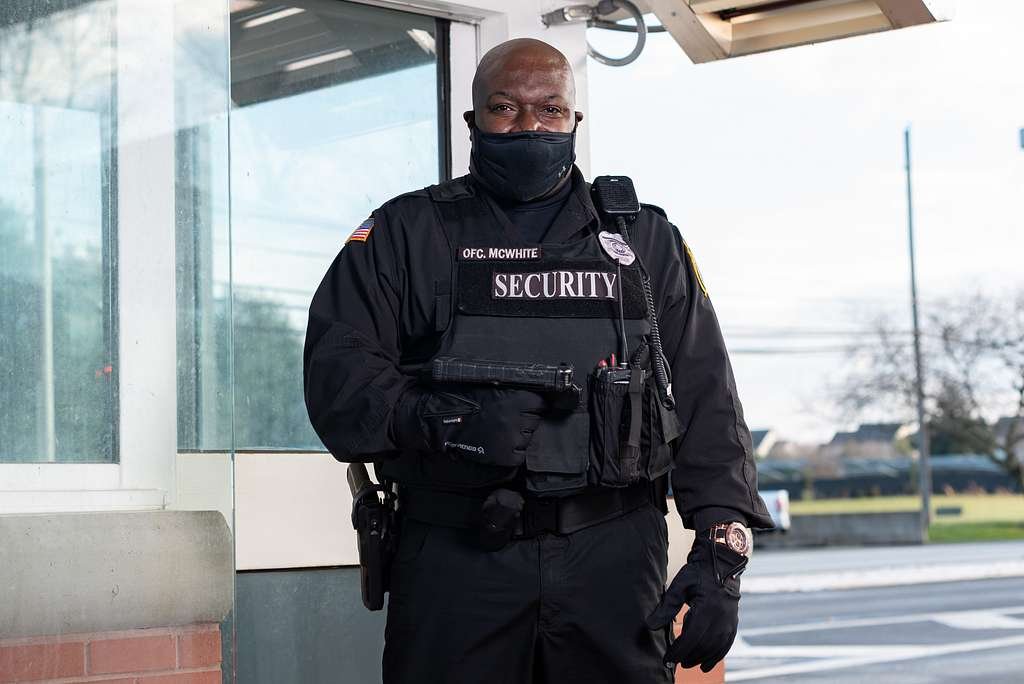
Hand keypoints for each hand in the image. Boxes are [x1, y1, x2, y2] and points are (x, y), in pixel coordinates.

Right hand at [394, 386, 546, 465]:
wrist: (444, 422)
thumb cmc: (463, 400)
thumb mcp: (490, 387)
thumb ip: (511, 391)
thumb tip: (527, 391)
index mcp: (517, 399)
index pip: (540, 403)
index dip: (533, 405)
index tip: (527, 406)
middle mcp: (519, 419)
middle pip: (535, 421)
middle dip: (525, 420)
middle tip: (509, 419)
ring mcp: (513, 439)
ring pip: (528, 437)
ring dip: (519, 435)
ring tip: (502, 431)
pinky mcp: (507, 456)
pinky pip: (520, 454)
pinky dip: (513, 451)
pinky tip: (500, 444)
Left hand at [645, 536, 747, 671]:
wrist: (723, 563)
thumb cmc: (699, 572)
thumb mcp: (680, 586)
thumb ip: (667, 607)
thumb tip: (651, 625)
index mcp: (707, 609)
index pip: (691, 638)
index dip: (679, 651)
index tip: (668, 660)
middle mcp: (721, 618)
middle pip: (703, 646)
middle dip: (688, 657)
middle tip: (674, 663)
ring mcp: (729, 622)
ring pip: (715, 648)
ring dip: (700, 658)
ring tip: (686, 664)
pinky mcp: (733, 622)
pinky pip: (725, 645)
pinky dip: (716, 657)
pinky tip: (706, 665)